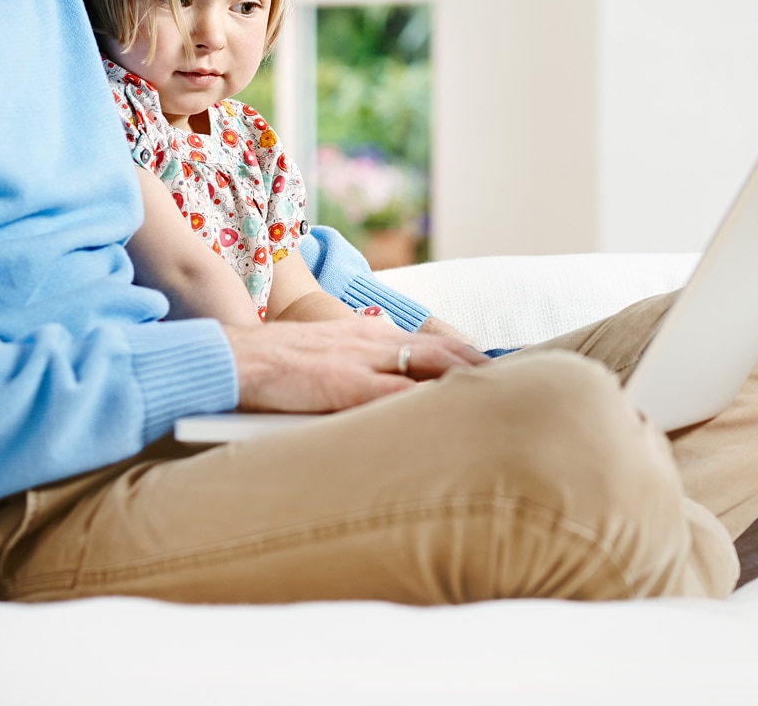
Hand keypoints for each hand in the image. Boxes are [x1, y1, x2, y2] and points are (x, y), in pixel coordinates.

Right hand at [221, 319, 486, 413]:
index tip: (501, 374)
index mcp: (369, 336)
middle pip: (446, 352)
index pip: (435, 342)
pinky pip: (400, 396)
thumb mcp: (325, 360)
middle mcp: (374, 342)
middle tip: (524, 389)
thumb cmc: (273, 368)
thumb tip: (390, 399)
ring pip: (433, 368)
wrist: (233, 358)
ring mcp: (363, 362)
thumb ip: (359, 372)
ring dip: (470, 385)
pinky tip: (455, 422)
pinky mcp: (348, 385)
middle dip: (485, 370)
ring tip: (506, 404)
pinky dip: (432, 406)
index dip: (471, 359)